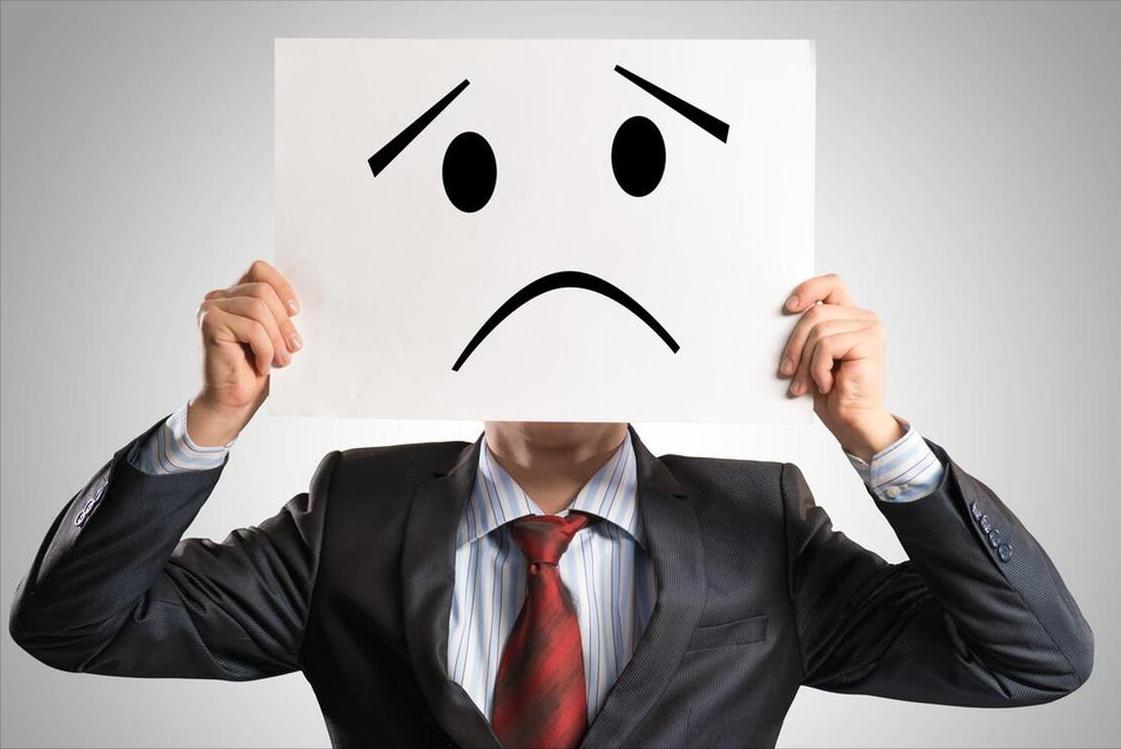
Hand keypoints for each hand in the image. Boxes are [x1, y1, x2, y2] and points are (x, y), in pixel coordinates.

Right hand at [187, 260, 301, 446]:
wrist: (233, 401)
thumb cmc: (255, 370)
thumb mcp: (274, 335)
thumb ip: (279, 313)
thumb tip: (300, 302)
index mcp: (235, 295)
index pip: (259, 270)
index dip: (281, 286)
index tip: (296, 311)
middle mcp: (218, 298)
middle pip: (262, 290)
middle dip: (284, 321)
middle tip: (294, 347)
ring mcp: (211, 309)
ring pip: (257, 308)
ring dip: (276, 338)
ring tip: (282, 360)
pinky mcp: (210, 324)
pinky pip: (251, 327)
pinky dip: (264, 348)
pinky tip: (263, 366)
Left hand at [778, 273, 902, 461]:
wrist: (852, 422)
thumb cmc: (830, 393)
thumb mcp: (810, 356)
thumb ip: (805, 332)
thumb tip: (779, 315)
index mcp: (850, 317)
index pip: (830, 284)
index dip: (807, 289)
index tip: (787, 308)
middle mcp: (864, 318)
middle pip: (815, 312)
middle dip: (794, 344)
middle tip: (788, 371)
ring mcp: (870, 328)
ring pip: (818, 330)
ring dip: (805, 362)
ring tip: (805, 384)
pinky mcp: (870, 341)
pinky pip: (827, 345)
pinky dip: (818, 368)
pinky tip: (826, 384)